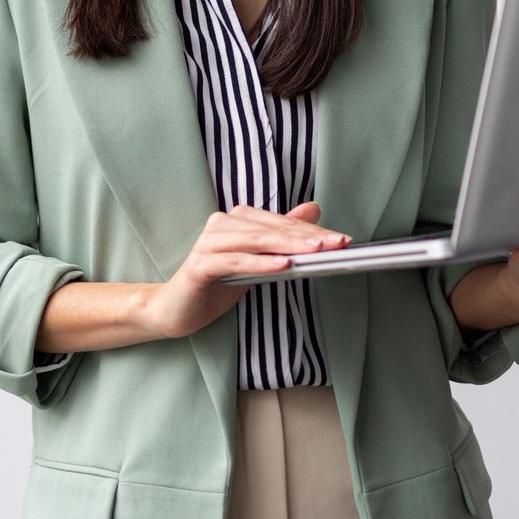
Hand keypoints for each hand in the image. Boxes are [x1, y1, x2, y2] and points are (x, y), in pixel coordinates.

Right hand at [138, 202, 349, 340]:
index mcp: (236, 219)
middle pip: (271, 228)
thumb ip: (282, 235)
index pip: (282, 224)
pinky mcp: (200, 265)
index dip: (313, 231)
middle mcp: (222, 224)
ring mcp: (209, 243)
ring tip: (316, 252)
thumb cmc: (217, 284)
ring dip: (288, 246)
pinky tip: (282, 266)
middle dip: (307, 237)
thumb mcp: (257, 261)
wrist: (176, 309)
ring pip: (255, 240)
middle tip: (337, 244)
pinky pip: (235, 261)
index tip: (342, 240)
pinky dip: (260, 262)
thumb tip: (313, 209)